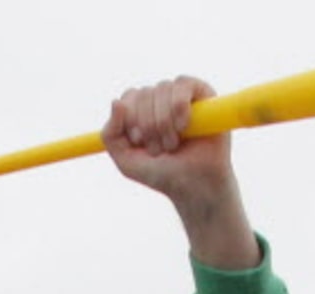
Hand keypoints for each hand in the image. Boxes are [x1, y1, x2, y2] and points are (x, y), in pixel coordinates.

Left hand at [100, 76, 255, 267]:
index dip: (131, 118)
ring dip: (164, 121)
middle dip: (149, 125)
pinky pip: (183, 84)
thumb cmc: (164, 174)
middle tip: (160, 150)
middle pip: (145, 93)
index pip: (129, 96)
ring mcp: (183, 96)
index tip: (139, 141)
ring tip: (173, 144)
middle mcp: (162, 99)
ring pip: (162, 88)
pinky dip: (179, 105)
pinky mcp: (204, 95)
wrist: (196, 187)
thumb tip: (117, 102)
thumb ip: (110, 134)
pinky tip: (183, 126)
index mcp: (143, 110)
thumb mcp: (126, 160)